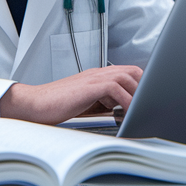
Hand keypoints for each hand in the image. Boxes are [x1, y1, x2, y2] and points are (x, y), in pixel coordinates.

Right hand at [0, 65, 142, 124]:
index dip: (142, 85)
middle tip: (150, 106)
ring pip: (127, 77)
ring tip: (142, 111)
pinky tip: (128, 114)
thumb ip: (104, 104)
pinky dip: (126, 101)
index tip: (150, 100)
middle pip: (133, 72)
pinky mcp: (88, 86)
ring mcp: (93, 78)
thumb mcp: (86, 104)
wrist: (34, 104)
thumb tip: (123, 114)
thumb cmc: (56, 106)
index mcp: (97, 76)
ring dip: (138, 95)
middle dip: (145, 89)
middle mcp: (97, 73)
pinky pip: (115, 88)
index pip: (129, 72)